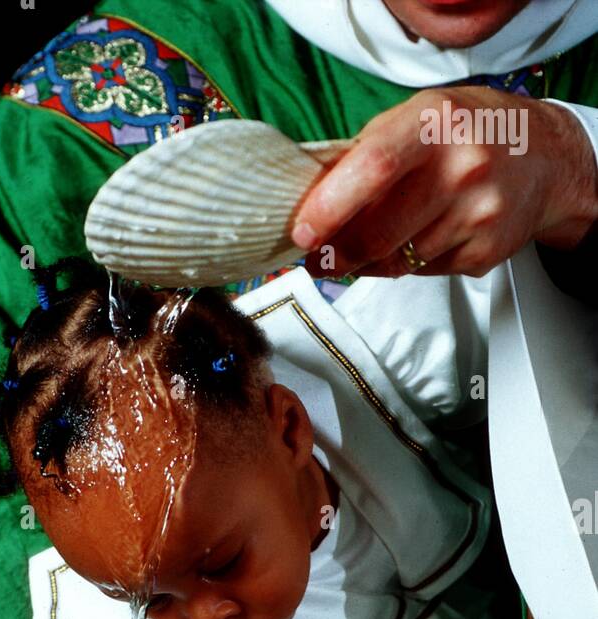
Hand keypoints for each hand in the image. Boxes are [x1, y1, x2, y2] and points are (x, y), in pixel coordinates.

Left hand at [293, 87, 597, 278]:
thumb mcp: (417, 116)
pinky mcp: (484, 252)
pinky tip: (415, 239)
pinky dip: (406, 264)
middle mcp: (462, 168)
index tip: (302, 235)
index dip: (329, 208)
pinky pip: (423, 272)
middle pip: (379, 233)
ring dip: (370, 262)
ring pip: (397, 262)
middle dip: (339, 254)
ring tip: (365, 247)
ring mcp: (478, 214)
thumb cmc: (468, 132)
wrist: (544, 157)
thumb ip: (365, 152)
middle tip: (320, 258)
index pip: (373, 168)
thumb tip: (309, 198)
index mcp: (434, 124)